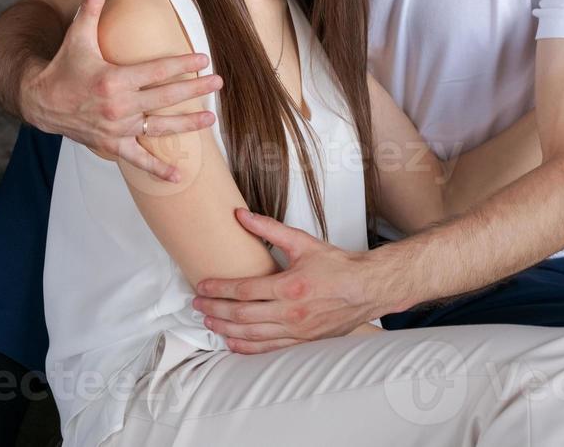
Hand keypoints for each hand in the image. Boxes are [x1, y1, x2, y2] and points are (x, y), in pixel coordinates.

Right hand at [21, 0, 222, 181]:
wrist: (41, 102)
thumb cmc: (64, 66)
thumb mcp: (77, 36)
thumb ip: (90, 8)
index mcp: (113, 79)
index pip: (156, 70)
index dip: (182, 64)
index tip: (204, 59)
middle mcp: (118, 106)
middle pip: (165, 97)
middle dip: (194, 89)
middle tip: (218, 82)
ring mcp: (117, 128)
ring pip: (159, 128)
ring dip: (187, 124)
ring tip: (210, 119)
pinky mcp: (112, 144)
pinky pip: (138, 159)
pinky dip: (158, 169)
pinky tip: (180, 175)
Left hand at [192, 208, 389, 352]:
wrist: (366, 289)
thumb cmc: (337, 266)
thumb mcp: (302, 242)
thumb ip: (269, 229)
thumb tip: (241, 215)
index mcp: (290, 286)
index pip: (244, 290)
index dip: (219, 289)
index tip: (202, 286)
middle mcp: (292, 312)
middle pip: (242, 315)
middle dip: (215, 310)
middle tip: (197, 305)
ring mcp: (297, 330)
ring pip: (252, 335)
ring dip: (226, 329)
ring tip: (208, 322)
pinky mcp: (303, 341)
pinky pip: (269, 348)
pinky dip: (247, 347)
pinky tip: (232, 342)